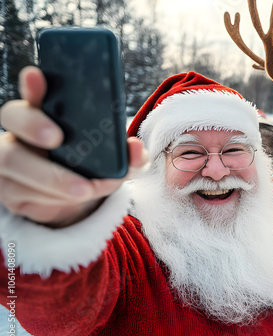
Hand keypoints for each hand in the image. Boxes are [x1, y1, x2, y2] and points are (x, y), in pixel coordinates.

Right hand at [0, 66, 148, 226]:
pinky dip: (55, 198)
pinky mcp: (10, 192)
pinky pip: (24, 194)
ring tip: (85, 188)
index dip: (33, 84)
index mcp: (47, 115)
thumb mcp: (115, 159)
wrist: (77, 199)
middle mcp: (21, 133)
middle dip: (32, 125)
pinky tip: (75, 198)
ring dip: (53, 177)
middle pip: (11, 118)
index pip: (33, 92)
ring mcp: (10, 163)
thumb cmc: (92, 167)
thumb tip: (135, 149)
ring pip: (15, 163)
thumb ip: (128, 153)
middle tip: (57, 137)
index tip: (37, 75)